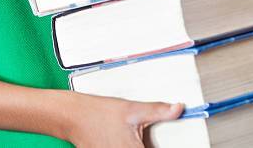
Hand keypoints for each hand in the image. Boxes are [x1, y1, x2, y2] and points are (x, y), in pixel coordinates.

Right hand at [67, 93, 182, 147]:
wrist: (73, 116)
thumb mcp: (132, 109)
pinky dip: (126, 145)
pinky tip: (121, 137)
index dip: (161, 146)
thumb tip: (178, 108)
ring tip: (129, 135)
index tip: (159, 142)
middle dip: (149, 144)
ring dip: (139, 144)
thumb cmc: (99, 113)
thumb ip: (158, 111)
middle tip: (144, 137)